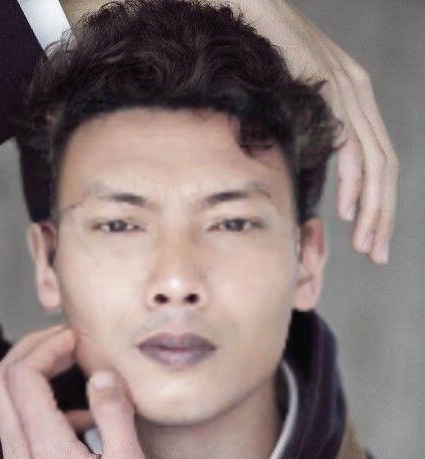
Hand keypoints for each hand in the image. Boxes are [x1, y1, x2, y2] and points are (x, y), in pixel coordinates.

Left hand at [0, 324, 157, 458]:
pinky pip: (21, 431)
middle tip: (64, 340)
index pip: (22, 375)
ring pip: (6, 406)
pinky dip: (42, 408)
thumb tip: (104, 373)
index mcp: (44, 450)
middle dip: (29, 350)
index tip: (77, 338)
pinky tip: (82, 422)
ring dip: (32, 376)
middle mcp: (20, 458)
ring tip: (73, 368)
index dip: (46, 345)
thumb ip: (115, 415)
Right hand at [243, 0, 398, 263]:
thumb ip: (308, 132)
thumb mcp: (293, 100)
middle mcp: (361, 96)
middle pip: (385, 169)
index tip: (370, 239)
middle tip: (376, 254)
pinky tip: (348, 211)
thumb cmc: (263, 55)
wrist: (253, 8)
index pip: (379, 163)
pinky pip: (351, 146)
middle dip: (383, 218)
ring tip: (365, 245)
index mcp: (355, 100)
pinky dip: (353, 182)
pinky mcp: (333, 91)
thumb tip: (306, 172)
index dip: (379, 205)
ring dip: (372, 211)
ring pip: (375, 164)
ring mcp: (350, 92)